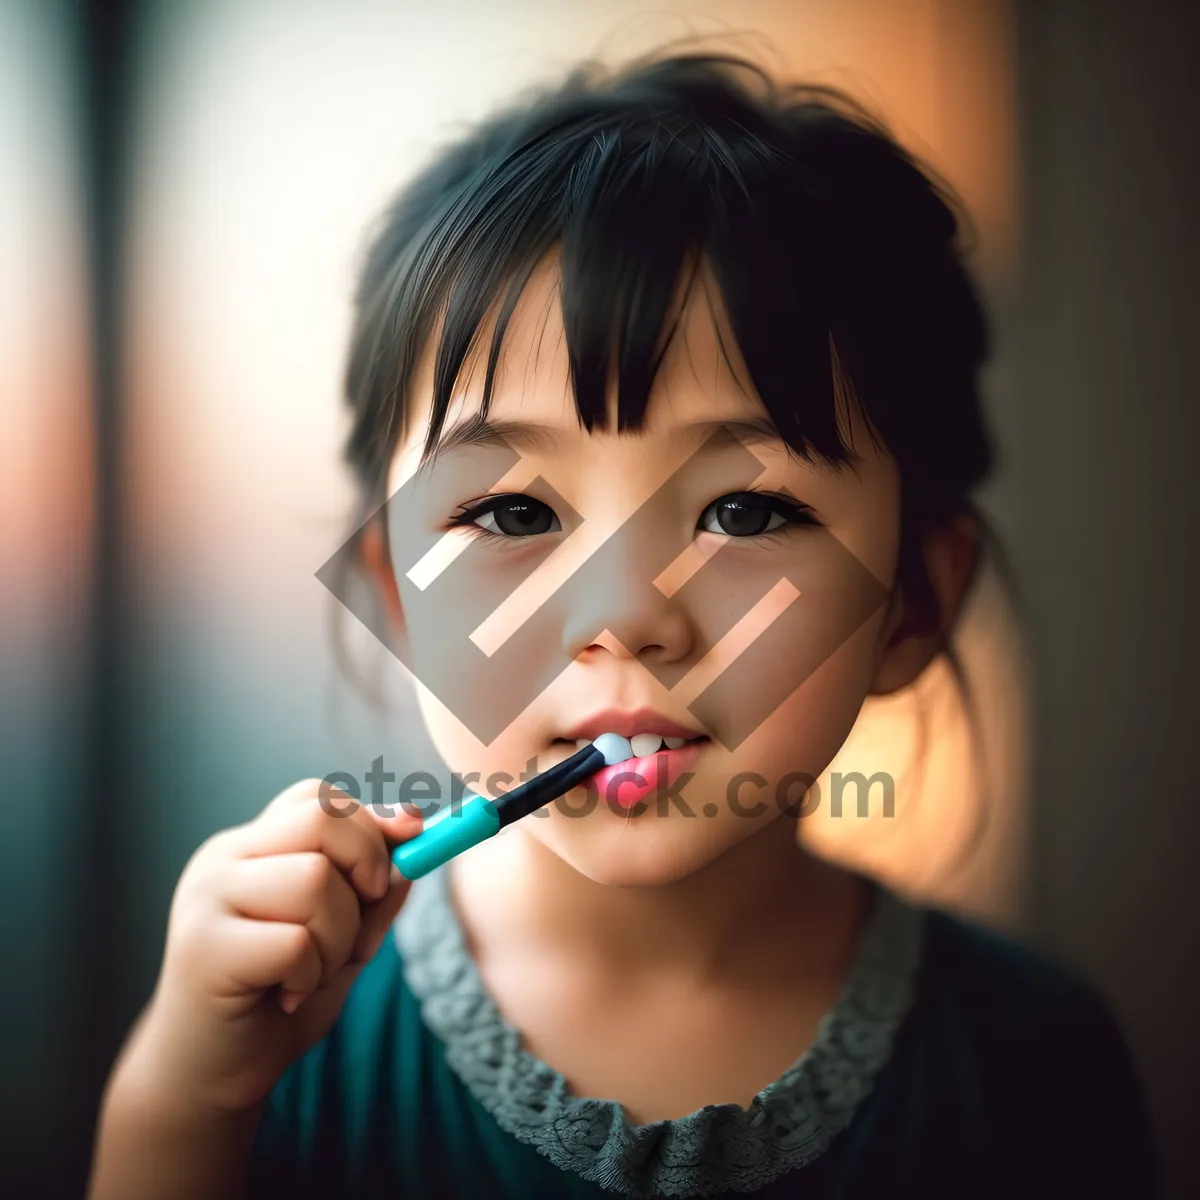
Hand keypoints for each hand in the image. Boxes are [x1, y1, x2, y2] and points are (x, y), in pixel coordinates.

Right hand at [120, 778, 421, 1114]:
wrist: (208, 1078)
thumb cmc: (279, 998)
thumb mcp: (343, 934)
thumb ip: (373, 886)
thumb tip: (414, 828)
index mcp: (251, 847)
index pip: (317, 796)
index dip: (370, 823)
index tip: (392, 868)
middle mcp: (223, 859)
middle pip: (321, 817)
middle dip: (368, 865)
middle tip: (360, 919)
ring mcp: (207, 899)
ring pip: (317, 879)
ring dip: (340, 937)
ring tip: (312, 971)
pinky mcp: (205, 949)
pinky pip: (296, 942)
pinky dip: (312, 974)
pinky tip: (287, 996)